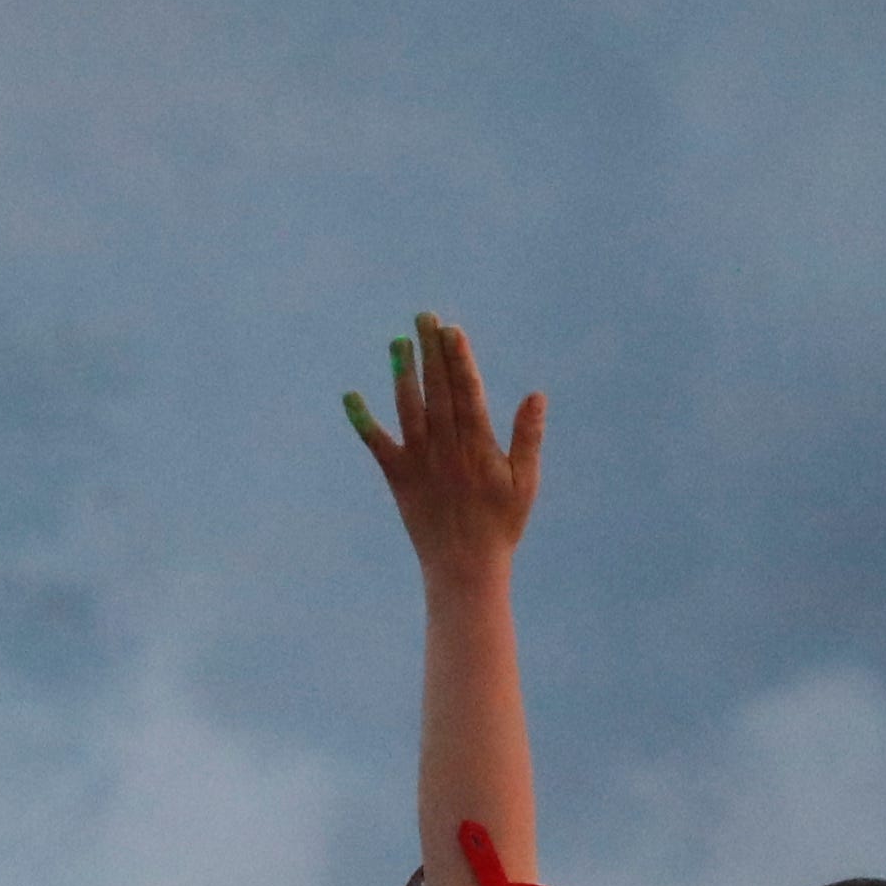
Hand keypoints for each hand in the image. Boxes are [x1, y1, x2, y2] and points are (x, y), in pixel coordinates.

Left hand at [346, 311, 545, 580]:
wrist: (464, 568)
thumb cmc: (501, 526)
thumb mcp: (526, 483)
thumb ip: (528, 437)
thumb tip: (536, 395)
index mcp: (478, 446)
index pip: (467, 391)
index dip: (458, 359)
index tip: (451, 330)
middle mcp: (446, 448)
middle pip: (437, 390)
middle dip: (430, 351)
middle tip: (423, 317)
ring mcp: (420, 461)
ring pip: (408, 408)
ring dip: (401, 373)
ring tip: (397, 342)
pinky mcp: (398, 477)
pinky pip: (377, 444)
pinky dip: (363, 420)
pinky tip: (350, 395)